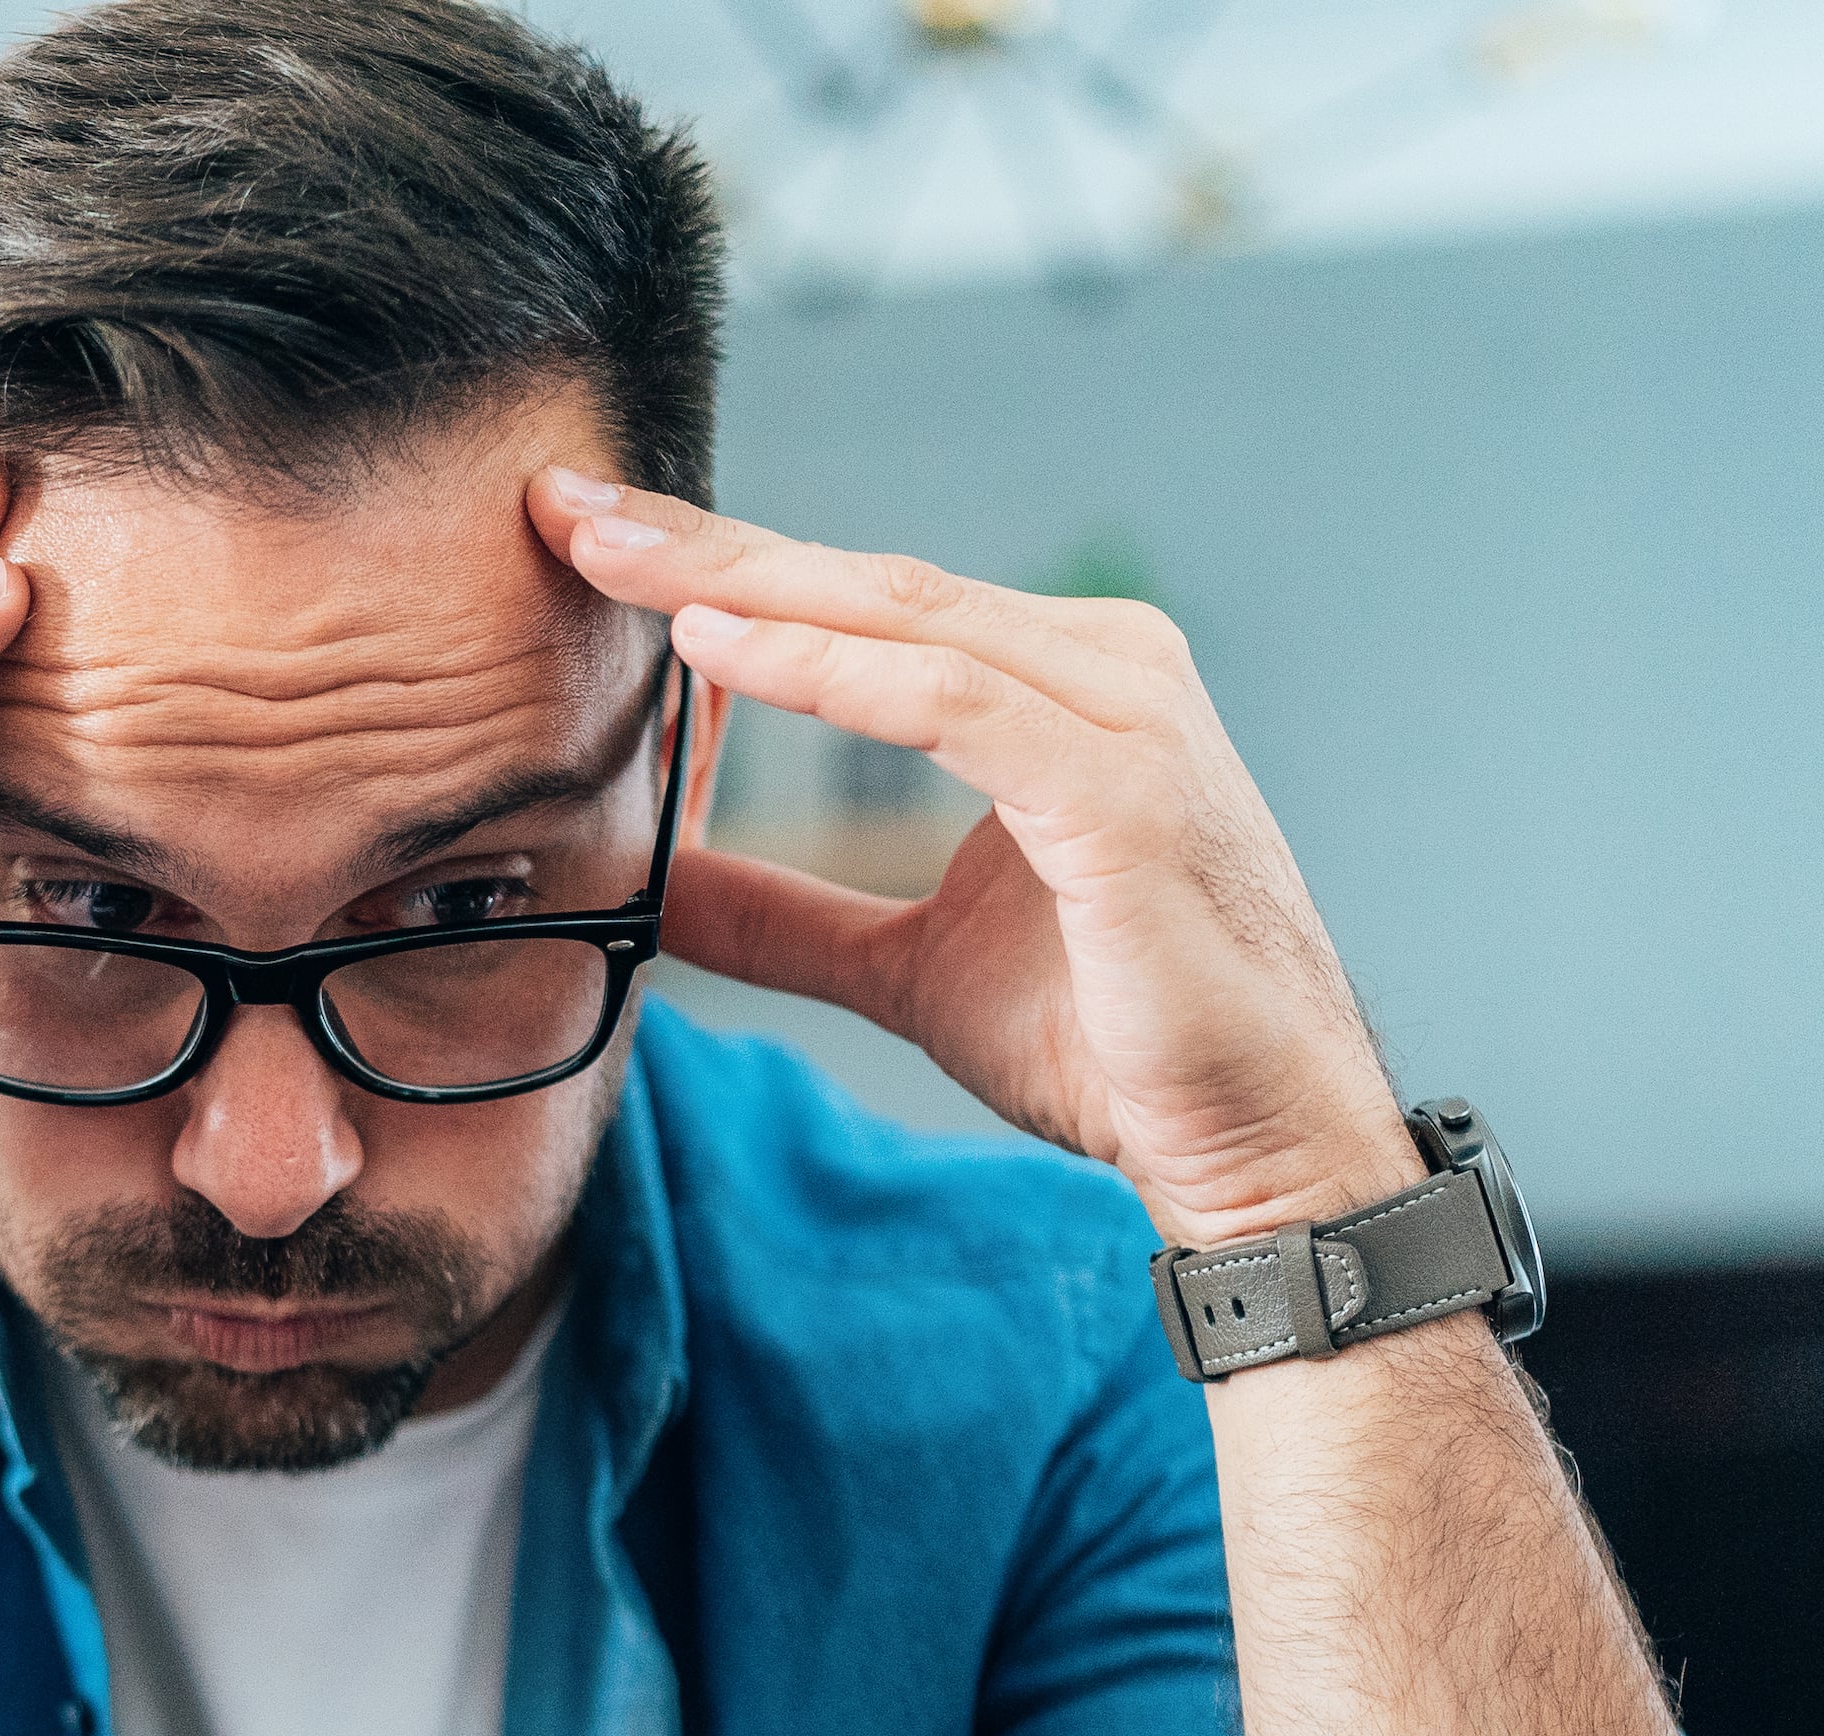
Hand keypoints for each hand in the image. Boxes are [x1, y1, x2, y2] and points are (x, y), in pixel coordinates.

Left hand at [532, 469, 1408, 1245]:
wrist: (1256, 1140)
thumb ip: (793, 917)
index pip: (862, 603)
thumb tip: (660, 892)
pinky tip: (716, 650)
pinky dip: (827, 672)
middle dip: (707, 544)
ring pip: (901, 619)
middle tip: (567, 506)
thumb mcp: (909, 967)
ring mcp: (1121, 716)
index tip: (587, 541)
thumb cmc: (1115, 1044)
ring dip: (745, 585)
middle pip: (868, 583)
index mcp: (1058, 684)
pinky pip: (949, 703)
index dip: (721, 566)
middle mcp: (1100, 667)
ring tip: (613, 563)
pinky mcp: (1120, 789)